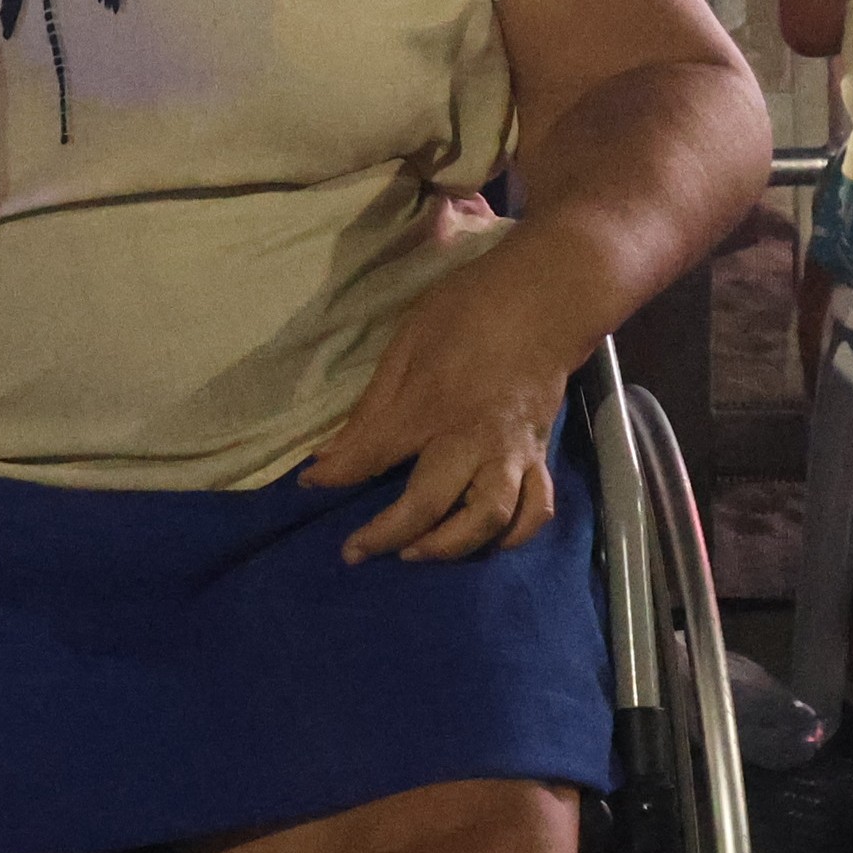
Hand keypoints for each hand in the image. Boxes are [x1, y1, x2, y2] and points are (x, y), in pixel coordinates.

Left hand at [298, 250, 588, 563]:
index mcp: (431, 405)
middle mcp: (472, 438)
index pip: (373, 455)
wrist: (545, 299)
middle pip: (429, 505)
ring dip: (450, 548)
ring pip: (488, 520)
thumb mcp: (407, 345)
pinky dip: (512, 536)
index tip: (307, 488)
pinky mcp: (540, 456)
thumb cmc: (467, 312)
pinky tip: (484, 543)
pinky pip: (535, 510)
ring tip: (417, 554)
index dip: (335, 478)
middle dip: (388, 536)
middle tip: (356, 552)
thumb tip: (327, 458)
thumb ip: (370, 408)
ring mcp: (512, 453)